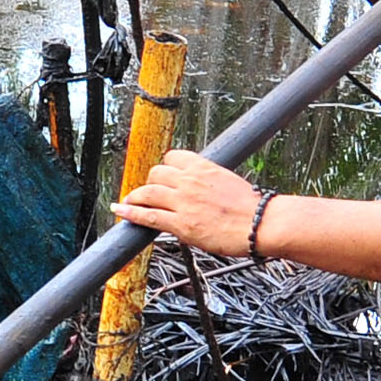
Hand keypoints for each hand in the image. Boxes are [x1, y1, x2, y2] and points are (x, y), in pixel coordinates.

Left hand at [116, 152, 264, 256]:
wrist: (259, 223)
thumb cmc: (251, 207)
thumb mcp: (228, 181)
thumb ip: (210, 180)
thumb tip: (203, 184)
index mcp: (203, 167)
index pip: (173, 157)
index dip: (166, 166)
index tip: (164, 175)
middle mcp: (189, 181)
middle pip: (157, 173)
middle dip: (151, 182)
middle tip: (150, 192)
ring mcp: (183, 202)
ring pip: (148, 192)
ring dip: (137, 197)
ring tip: (130, 202)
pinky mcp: (180, 223)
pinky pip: (148, 215)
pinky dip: (131, 213)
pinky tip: (121, 212)